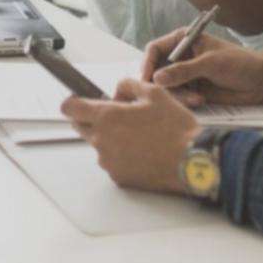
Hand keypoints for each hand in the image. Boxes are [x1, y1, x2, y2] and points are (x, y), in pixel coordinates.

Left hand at [60, 79, 198, 193]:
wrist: (192, 160)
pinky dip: (121, 156)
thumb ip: (129, 85)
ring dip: (110, 138)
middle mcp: (101, 140)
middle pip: (81, 127)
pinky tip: (142, 151)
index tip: (78, 101)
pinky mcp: (118, 177)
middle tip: (116, 117)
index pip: (70, 108)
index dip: (72, 102)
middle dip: (92, 119)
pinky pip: (112, 162)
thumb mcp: (154, 93)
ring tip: (138, 136)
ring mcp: (108, 161)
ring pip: (99, 145)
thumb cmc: (175, 128)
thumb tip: (118, 90)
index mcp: (107, 117)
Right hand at [143, 29, 262, 109]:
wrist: (260, 82)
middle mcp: (180, 57)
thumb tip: (157, 78)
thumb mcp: (211, 63)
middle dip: (162, 84)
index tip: (147, 80)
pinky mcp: (192, 90)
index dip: (147, 64)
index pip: (155, 49)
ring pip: (166, 87)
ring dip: (177, 95)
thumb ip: (184, 70)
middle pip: (156, 71)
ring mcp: (185, 75)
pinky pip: (177, 98)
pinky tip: (199, 100)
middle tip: (170, 95)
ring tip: (196, 98)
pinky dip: (184, 101)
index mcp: (183, 40)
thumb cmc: (240, 63)